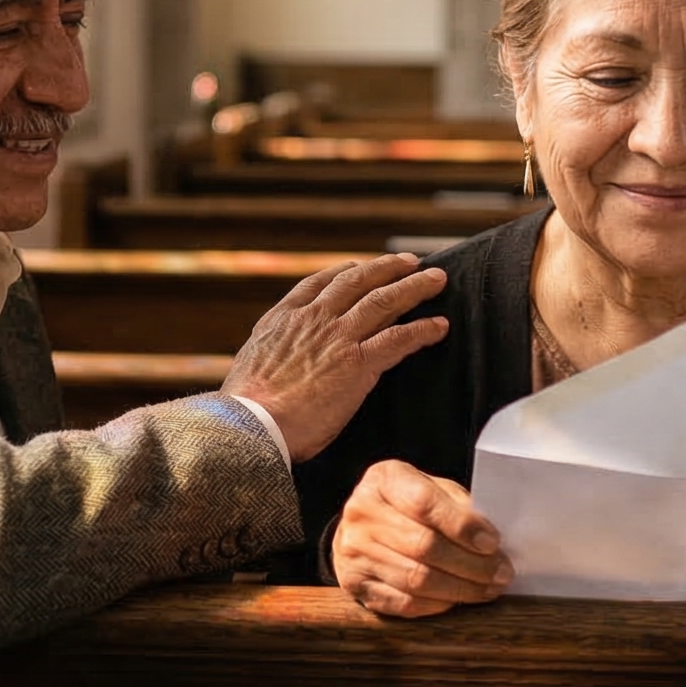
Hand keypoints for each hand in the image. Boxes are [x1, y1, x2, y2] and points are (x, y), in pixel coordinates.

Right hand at [223, 254, 448, 460]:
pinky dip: (422, 330)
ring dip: (414, 287)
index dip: (346, 271)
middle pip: (358, 280)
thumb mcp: (249, 363)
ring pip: (385, 300)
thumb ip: (269, 352)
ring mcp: (339, 337)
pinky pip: (399, 338)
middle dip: (387, 268)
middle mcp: (314, 318)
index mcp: (285, 317)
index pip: (320, 282)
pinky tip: (439, 327)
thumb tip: (273, 361)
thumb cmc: (247, 408)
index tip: (360, 266)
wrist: (252, 423)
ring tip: (436, 280)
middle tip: (409, 263)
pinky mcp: (359, 363)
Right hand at [331, 460, 510, 617]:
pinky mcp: (355, 583)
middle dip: (471, 564)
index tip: (493, 543)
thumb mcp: (434, 489)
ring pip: (416, 579)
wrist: (365, 526)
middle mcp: (362, 513)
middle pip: (423, 546)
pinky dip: (437, 605)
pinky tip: (457, 600)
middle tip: (501, 573)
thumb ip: (459, 507)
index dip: (462, 526)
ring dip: (460, 589)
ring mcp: (353, 550)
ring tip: (488, 589)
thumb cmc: (410, 506)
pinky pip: (403, 602)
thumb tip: (491, 542)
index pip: (424, 503)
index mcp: (385, 480)